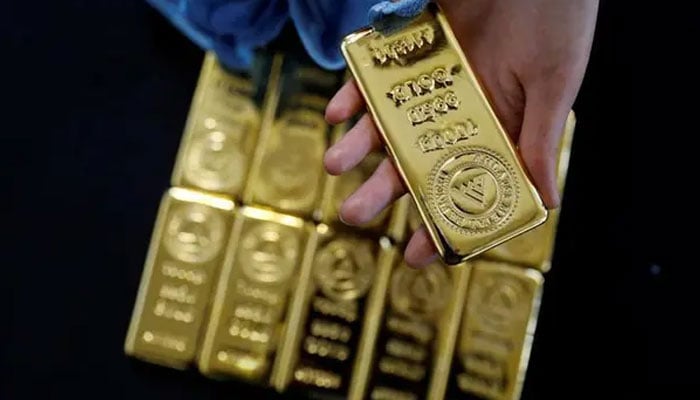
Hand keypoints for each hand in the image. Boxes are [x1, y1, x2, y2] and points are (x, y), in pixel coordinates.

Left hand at [323, 0, 598, 266]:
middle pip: (414, 162)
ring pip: (385, 124)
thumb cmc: (557, 18)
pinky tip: (335, 112)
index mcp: (494, 129)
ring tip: (335, 164)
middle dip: (383, 191)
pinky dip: (352, 91)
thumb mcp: (553, 84)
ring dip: (357, 145)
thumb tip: (546, 205)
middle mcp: (455, 112)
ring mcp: (428, 82)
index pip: (463, 187)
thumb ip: (540, 140)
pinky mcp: (408, 47)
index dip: (442, 222)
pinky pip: (372, 75)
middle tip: (354, 214)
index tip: (418, 255)